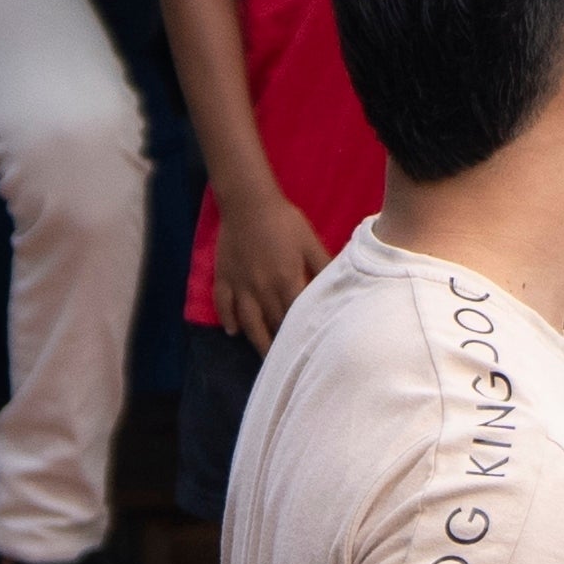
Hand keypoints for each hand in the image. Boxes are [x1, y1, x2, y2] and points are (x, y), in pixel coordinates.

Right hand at [214, 183, 331, 348]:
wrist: (248, 202)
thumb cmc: (285, 221)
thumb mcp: (311, 242)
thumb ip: (324, 267)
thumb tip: (340, 286)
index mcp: (287, 281)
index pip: (298, 316)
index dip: (304, 334)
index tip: (312, 349)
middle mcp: (263, 290)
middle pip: (274, 325)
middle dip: (283, 344)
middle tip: (291, 360)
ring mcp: (241, 286)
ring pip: (248, 323)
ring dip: (257, 342)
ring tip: (265, 357)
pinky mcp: (224, 278)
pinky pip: (223, 305)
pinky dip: (227, 320)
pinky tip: (233, 332)